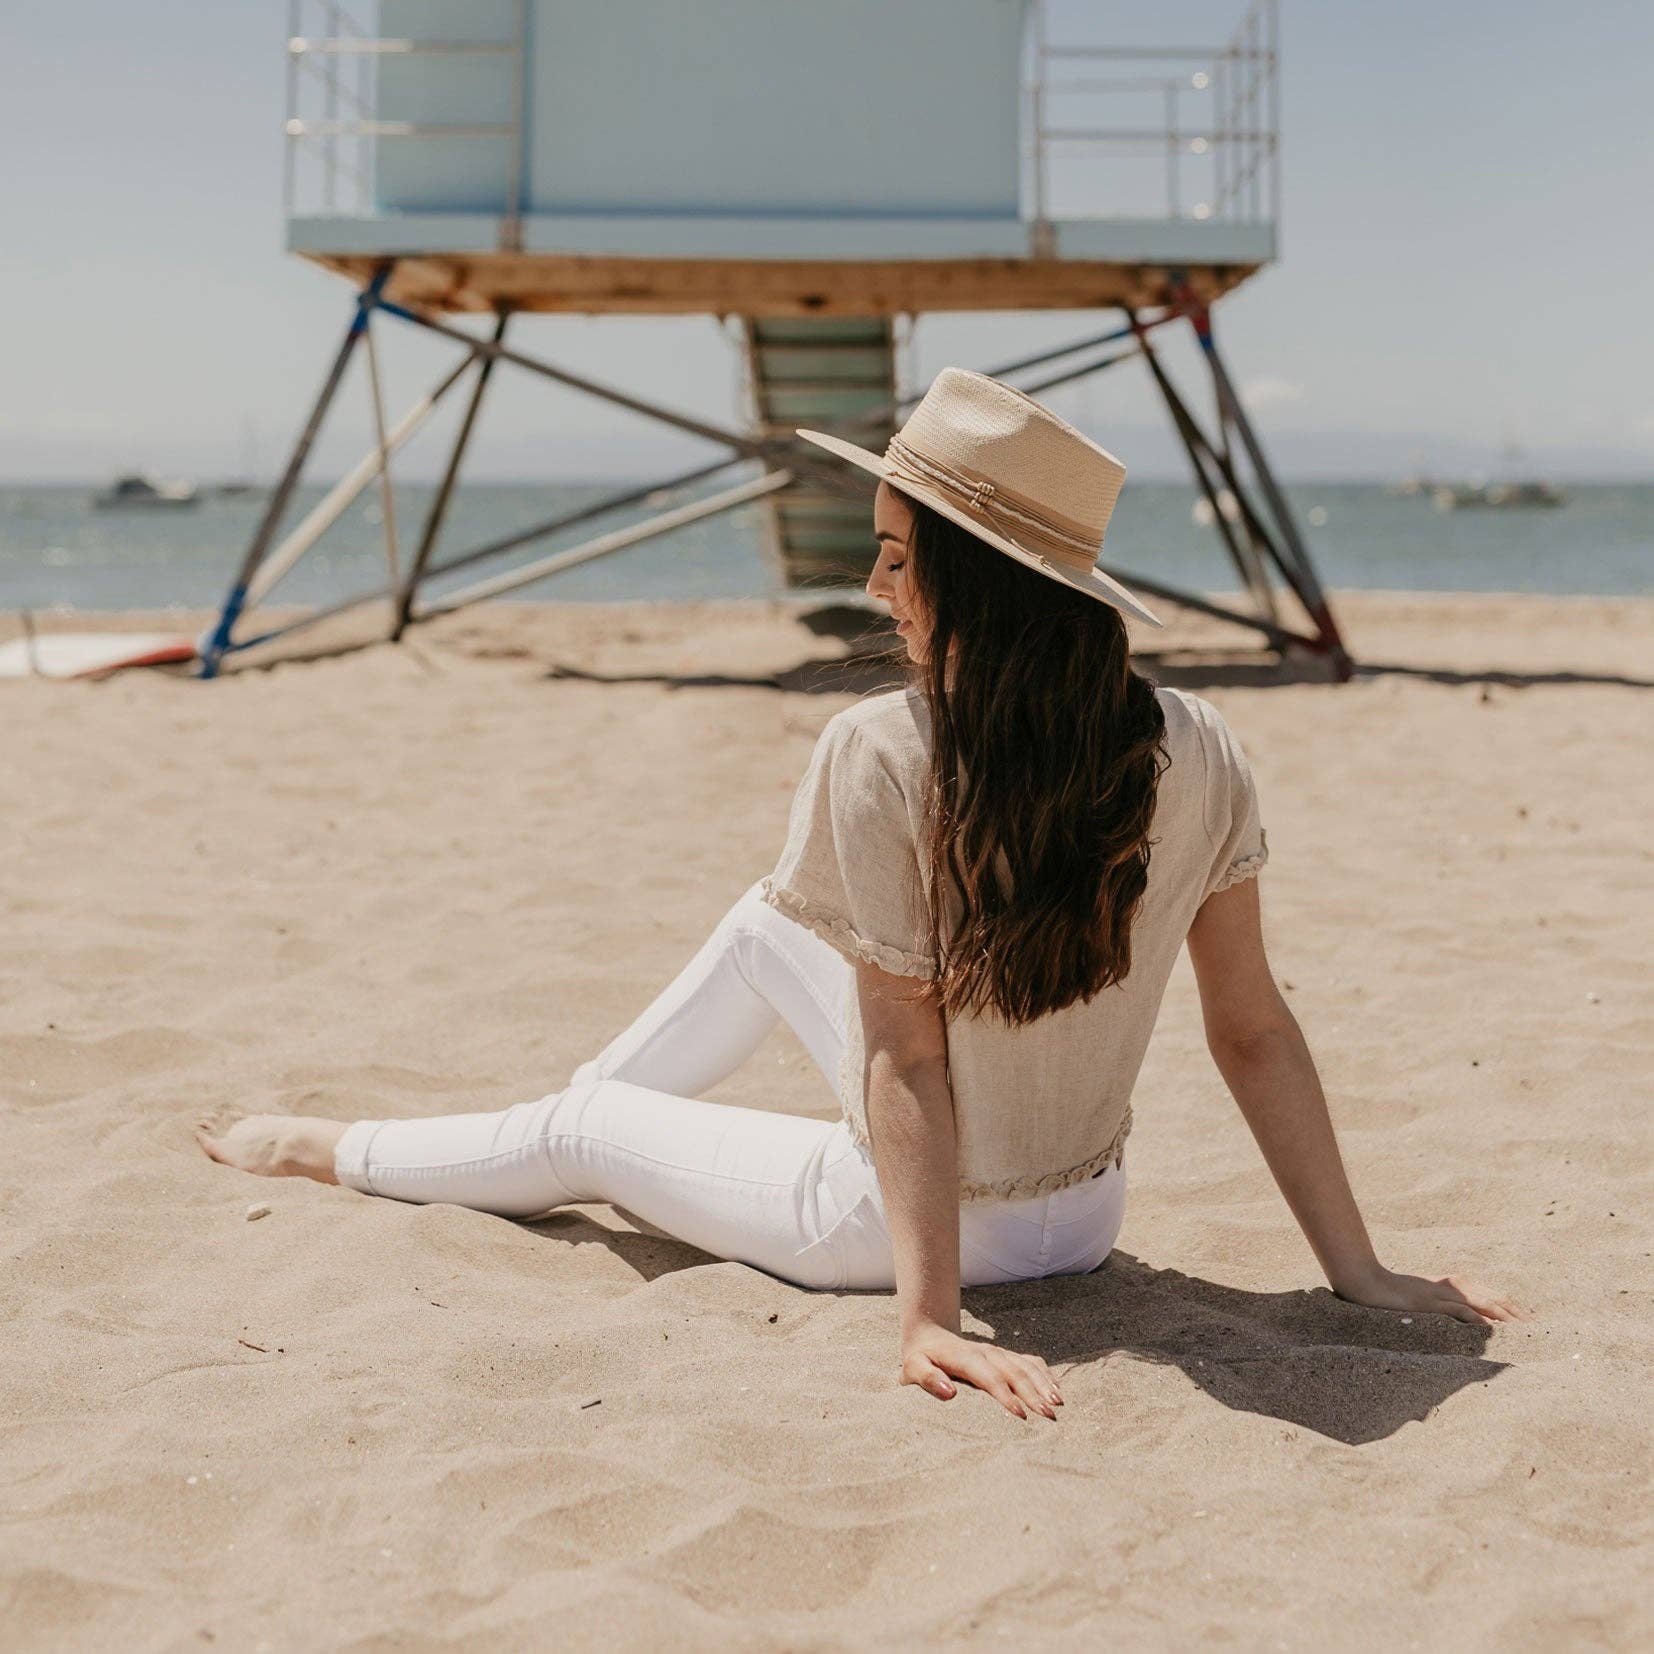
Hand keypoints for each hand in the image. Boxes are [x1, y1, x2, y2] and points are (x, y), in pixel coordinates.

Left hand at [900, 1322, 1062, 1417]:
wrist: (929, 1336)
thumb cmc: (921, 1359)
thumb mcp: (913, 1368)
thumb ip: (928, 1379)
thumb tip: (950, 1393)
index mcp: (965, 1357)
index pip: (989, 1376)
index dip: (1005, 1395)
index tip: (1020, 1415)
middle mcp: (986, 1352)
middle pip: (1014, 1371)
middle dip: (1033, 1393)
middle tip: (1049, 1416)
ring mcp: (998, 1352)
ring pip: (1026, 1365)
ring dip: (1043, 1383)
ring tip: (1058, 1404)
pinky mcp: (1005, 1355)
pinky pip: (1029, 1362)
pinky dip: (1045, 1374)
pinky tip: (1057, 1389)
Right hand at [1333, 1263, 1532, 1325]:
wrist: (1367, 1282)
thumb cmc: (1392, 1294)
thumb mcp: (1424, 1301)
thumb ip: (1444, 1308)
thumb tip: (1466, 1324)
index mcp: (1454, 1285)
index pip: (1493, 1296)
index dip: (1513, 1310)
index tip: (1531, 1325)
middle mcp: (1453, 1287)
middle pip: (1495, 1300)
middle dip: (1518, 1316)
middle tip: (1539, 1333)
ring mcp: (1442, 1294)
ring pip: (1483, 1305)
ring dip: (1506, 1320)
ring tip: (1525, 1334)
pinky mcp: (1431, 1303)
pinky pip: (1460, 1312)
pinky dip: (1479, 1322)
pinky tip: (1492, 1332)